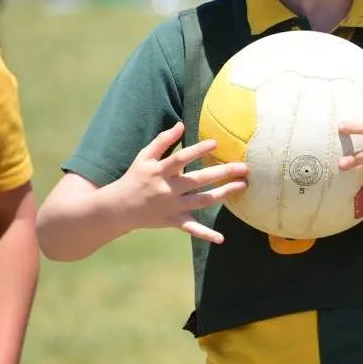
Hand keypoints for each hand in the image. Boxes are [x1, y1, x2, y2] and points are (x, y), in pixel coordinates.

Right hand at [114, 122, 247, 243]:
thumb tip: (181, 124)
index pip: (181, 158)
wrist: (117, 208)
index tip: (216, 143)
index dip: (198, 150)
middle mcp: (168, 189)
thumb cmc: (134, 178)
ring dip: (224, 194)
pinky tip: (221, 239)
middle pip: (199, 180)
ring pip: (201, 201)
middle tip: (244, 168)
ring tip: (242, 186)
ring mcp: (171, 206)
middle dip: (222, 173)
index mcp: (160, 171)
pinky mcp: (172, 221)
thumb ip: (163, 141)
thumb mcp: (144, 157)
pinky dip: (205, 234)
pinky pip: (191, 228)